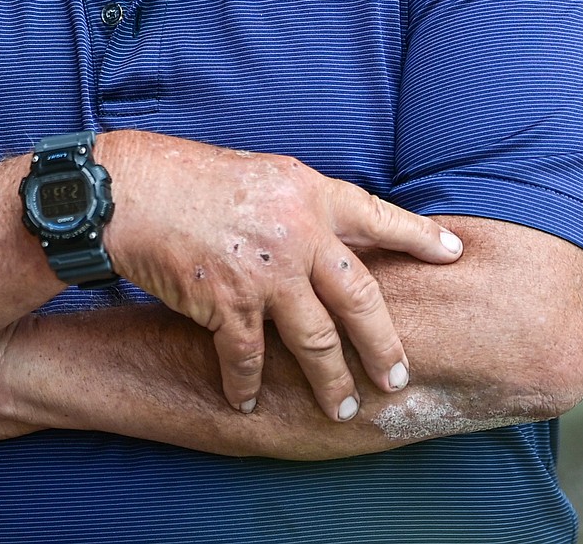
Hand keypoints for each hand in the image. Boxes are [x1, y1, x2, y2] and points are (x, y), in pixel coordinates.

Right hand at [98, 131, 462, 421]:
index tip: (454, 253)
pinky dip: (248, 384)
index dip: (420, 237)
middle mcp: (297, 231)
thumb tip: (329, 234)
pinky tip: (248, 401)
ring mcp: (266, 270)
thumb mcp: (261, 175)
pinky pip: (249, 358)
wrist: (129, 189)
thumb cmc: (188, 177)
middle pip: (360, 298)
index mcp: (308, 191)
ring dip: (330, 381)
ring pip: (316, 340)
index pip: (378, 216)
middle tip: (398, 377)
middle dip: (383, 344)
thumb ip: (299, 205)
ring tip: (341, 408)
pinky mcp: (228, 302)